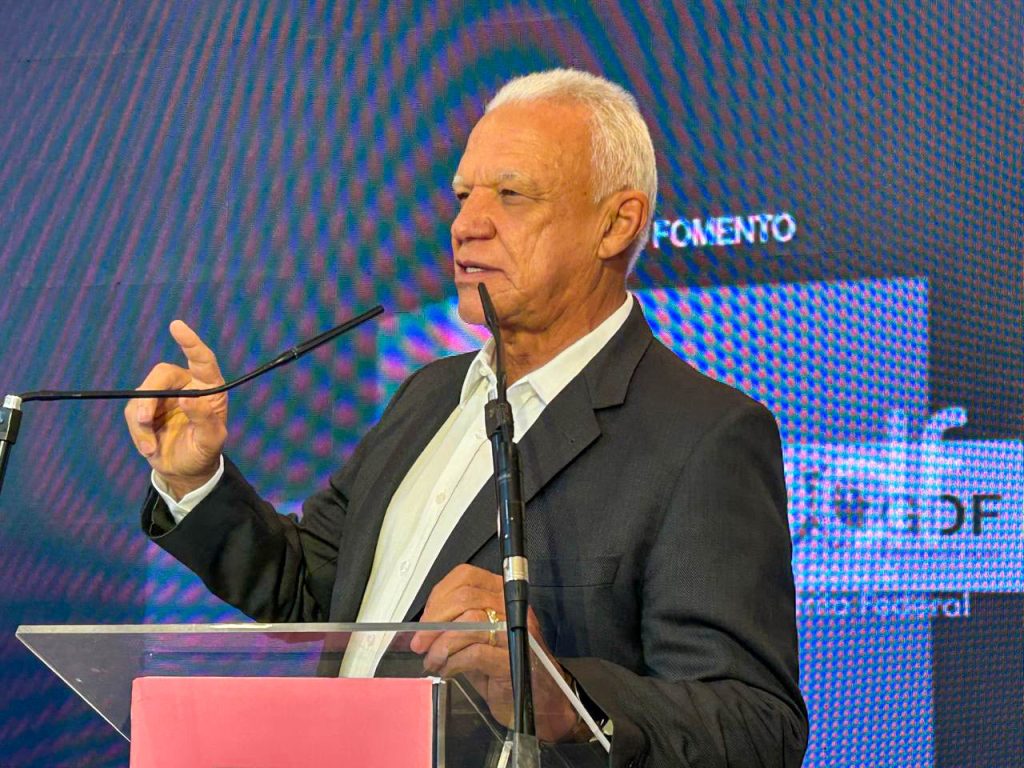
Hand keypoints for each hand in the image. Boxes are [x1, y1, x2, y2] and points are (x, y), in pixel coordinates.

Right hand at [124, 320, 227, 498]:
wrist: (186, 470)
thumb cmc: (205, 452)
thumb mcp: (211, 441)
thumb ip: (204, 420)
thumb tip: (187, 398)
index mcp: (208, 387)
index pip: (202, 359)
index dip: (190, 342)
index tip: (176, 326)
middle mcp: (185, 385)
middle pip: (161, 374)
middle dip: (149, 395)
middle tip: (142, 419)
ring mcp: (163, 396)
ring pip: (142, 395)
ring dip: (141, 423)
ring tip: (152, 448)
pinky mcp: (144, 409)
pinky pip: (132, 413)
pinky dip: (138, 433)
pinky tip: (150, 449)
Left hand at [409, 564, 579, 741]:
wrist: (540, 701)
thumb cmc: (507, 668)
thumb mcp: (479, 638)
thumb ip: (457, 624)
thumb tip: (424, 624)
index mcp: (503, 595)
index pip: (467, 577)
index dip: (439, 596)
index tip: (426, 618)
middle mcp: (512, 609)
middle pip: (466, 598)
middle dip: (435, 621)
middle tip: (421, 642)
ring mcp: (516, 633)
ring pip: (470, 623)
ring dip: (442, 644)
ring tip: (434, 660)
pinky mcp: (513, 661)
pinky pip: (476, 652)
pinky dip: (454, 661)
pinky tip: (449, 670)